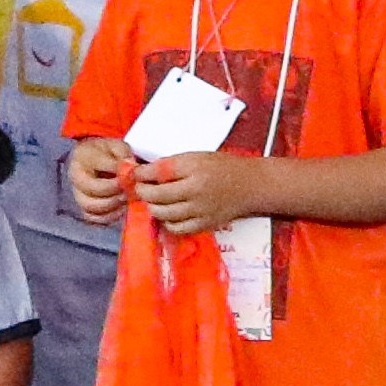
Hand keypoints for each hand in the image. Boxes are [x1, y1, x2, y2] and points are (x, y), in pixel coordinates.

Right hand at [68, 136, 132, 227]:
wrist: (94, 158)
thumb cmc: (108, 152)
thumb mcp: (117, 146)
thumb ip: (124, 154)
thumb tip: (130, 166)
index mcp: (84, 156)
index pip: (99, 165)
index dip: (118, 173)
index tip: (133, 176)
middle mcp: (76, 175)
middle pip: (93, 188)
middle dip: (115, 190)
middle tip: (129, 189)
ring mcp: (77, 193)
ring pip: (91, 206)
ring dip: (112, 204)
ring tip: (125, 198)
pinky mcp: (83, 207)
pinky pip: (93, 217)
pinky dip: (109, 216)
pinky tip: (120, 208)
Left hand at [134, 149, 262, 235]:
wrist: (251, 185)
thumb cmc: (221, 167)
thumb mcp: (195, 157)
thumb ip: (169, 165)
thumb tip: (141, 172)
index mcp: (193, 168)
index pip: (156, 172)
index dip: (139, 174)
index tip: (134, 173)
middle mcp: (196, 190)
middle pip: (155, 195)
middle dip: (143, 191)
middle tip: (142, 187)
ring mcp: (201, 210)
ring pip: (162, 213)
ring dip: (152, 207)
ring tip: (154, 200)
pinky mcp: (205, 224)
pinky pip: (177, 228)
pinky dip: (167, 221)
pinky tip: (168, 213)